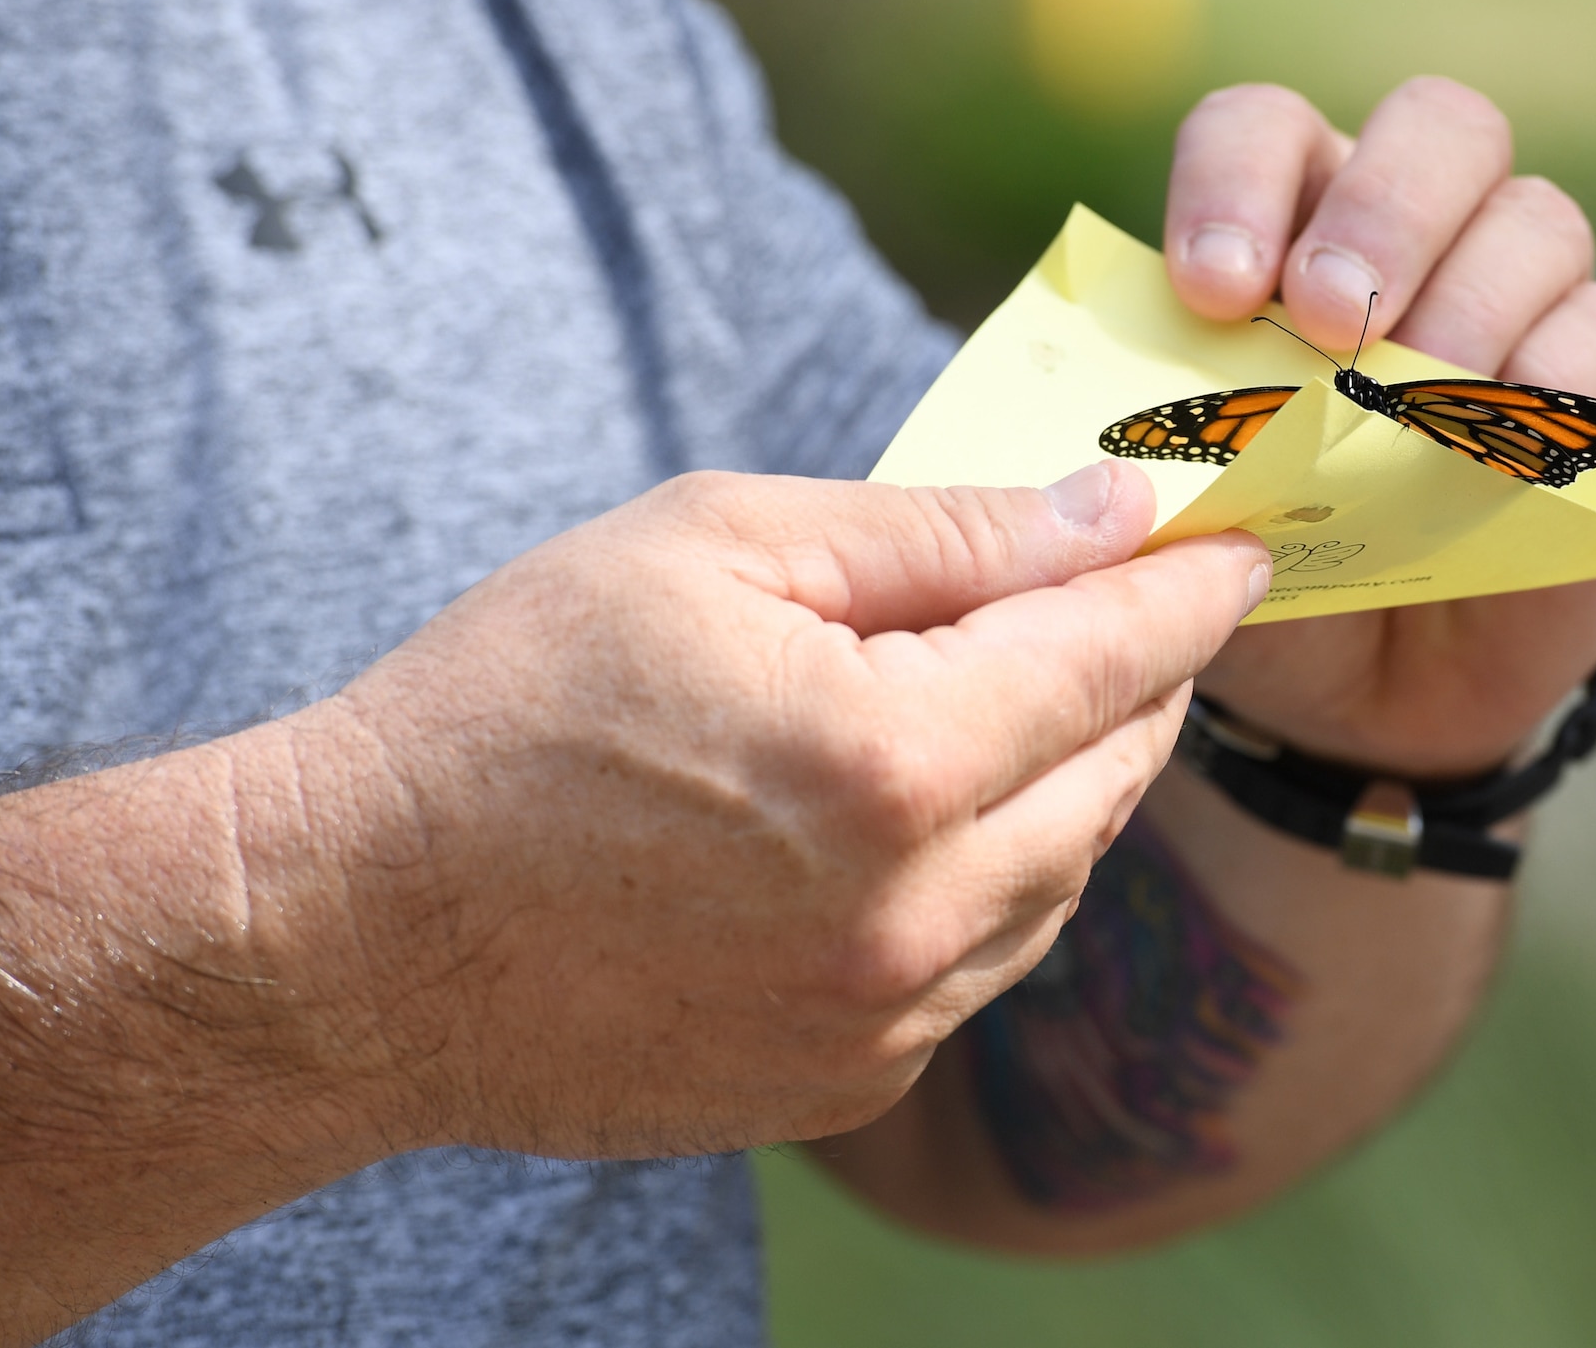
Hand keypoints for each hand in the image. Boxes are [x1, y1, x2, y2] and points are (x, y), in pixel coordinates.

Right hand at [266, 465, 1265, 1158]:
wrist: (361, 930)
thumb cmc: (517, 702)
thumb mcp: (719, 547)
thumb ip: (941, 535)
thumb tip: (1102, 516)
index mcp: (892, 762)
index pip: (1114, 659)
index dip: (1187, 590)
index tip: (1234, 547)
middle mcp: (916, 915)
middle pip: (1113, 772)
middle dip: (1140, 676)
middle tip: (1137, 604)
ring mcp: (886, 1019)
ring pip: (1062, 876)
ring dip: (1072, 778)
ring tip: (1035, 696)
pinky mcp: (847, 1079)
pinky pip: (987, 963)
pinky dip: (999, 877)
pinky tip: (942, 820)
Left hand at [1161, 78, 1595, 775]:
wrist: (1351, 688)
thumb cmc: (1254, 558)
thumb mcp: (1191, 504)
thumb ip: (1179, 442)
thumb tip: (1153, 438)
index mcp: (1285, 226)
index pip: (1263, 131)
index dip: (1238, 183)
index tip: (1213, 292)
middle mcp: (1411, 232)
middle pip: (1439, 126)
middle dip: (1383, 213)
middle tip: (1331, 322)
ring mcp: (1518, 297)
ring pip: (1535, 220)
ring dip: (1469, 306)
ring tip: (1411, 410)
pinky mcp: (1595, 387)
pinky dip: (1550, 384)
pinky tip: (1492, 450)